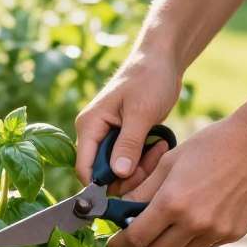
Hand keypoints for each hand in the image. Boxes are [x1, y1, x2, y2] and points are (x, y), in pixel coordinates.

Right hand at [75, 54, 181, 191]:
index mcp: (89, 126)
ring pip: (119, 170)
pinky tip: (160, 144)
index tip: (130, 185)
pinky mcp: (123, 138)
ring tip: (161, 147)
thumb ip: (128, 145)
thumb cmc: (149, 79)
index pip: (84, 168)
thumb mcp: (141, 113)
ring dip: (141, 167)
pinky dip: (145, 160)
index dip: (102, 184)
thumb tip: (118, 175)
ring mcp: (108, 137)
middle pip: (104, 173)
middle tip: (154, 159)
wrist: (162, 61)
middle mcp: (94, 133)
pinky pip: (129, 161)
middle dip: (130, 175)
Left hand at [106, 116, 246, 246]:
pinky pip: (202, 246)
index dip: (120, 245)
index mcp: (172, 202)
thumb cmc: (209, 146)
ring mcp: (216, 232)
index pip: (136, 238)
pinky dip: (188, 242)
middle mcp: (194, 223)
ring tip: (157, 235)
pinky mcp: (233, 234)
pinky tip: (186, 225)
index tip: (113, 245)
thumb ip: (142, 191)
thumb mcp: (168, 162)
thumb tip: (121, 211)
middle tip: (131, 246)